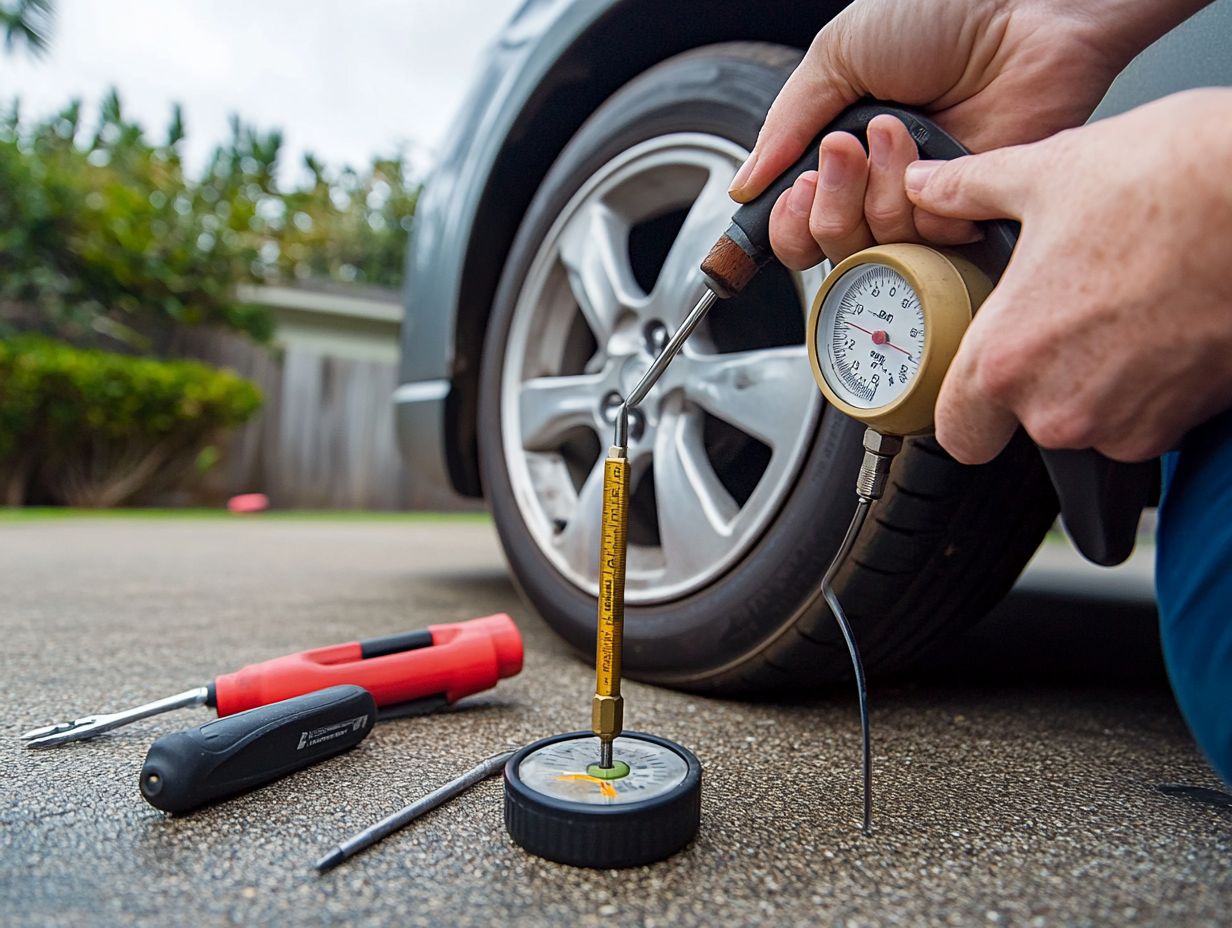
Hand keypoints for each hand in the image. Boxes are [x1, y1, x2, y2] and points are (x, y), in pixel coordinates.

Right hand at [731, 0, 1208, 266]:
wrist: (1022, 4)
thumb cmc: (939, 10)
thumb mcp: (837, 55)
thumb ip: (785, 127)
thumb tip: (746, 187)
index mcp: (843, 150)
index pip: (799, 225)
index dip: (789, 224)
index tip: (795, 191)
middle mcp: (882, 182)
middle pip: (833, 246)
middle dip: (830, 205)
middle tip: (844, 153)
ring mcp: (928, 198)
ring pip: (879, 246)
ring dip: (878, 188)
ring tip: (895, 132)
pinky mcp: (973, 208)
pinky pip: (930, 239)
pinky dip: (926, 199)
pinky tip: (933, 152)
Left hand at [907, 89, 1231, 463]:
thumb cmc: (1171, 183)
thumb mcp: (1047, 174)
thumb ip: (969, 193)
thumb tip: (927, 185)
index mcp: (1008, 359)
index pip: (958, 433)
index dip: (966, 410)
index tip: (979, 383)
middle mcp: (1061, 408)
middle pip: (1028, 421)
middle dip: (1042, 375)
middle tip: (1069, 310)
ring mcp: (1128, 423)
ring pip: (1090, 421)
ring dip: (1098, 379)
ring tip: (1123, 304)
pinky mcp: (1185, 423)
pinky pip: (1145, 417)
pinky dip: (1148, 384)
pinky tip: (1162, 321)